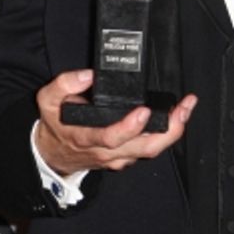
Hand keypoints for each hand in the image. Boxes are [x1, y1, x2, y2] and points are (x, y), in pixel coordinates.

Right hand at [34, 69, 196, 175]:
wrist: (53, 153)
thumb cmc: (55, 125)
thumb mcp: (48, 100)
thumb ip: (64, 83)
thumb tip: (89, 74)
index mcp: (86, 137)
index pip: (111, 137)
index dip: (130, 127)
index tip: (144, 110)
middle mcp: (106, 151)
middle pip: (144, 148)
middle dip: (169, 130)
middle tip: (182, 110)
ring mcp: (118, 158)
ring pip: (151, 150)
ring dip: (173, 132)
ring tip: (185, 110)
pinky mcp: (126, 158)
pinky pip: (149, 150)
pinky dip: (165, 136)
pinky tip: (174, 119)